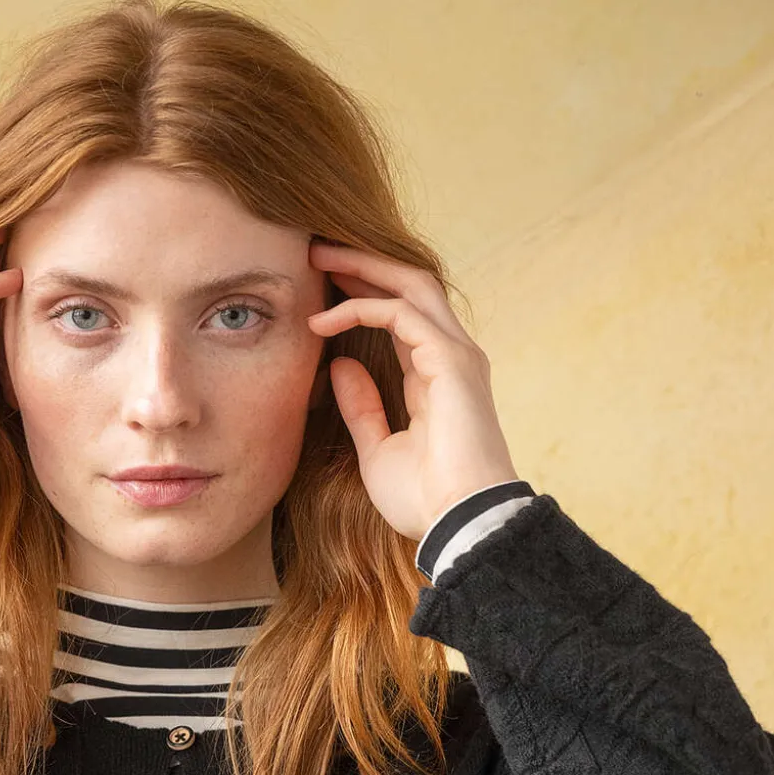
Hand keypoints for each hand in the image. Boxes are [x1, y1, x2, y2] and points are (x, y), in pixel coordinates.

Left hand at [306, 241, 519, 543]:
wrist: (459, 524)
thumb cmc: (425, 499)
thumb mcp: (377, 450)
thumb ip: (361, 407)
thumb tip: (339, 365)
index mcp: (438, 376)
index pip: (401, 315)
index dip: (361, 294)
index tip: (319, 288)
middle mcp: (452, 356)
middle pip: (409, 285)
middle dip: (363, 262)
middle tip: (315, 250)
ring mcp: (457, 354)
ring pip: (409, 284)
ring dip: (362, 266)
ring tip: (317, 257)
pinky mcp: (451, 360)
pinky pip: (399, 313)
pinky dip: (359, 308)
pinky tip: (321, 321)